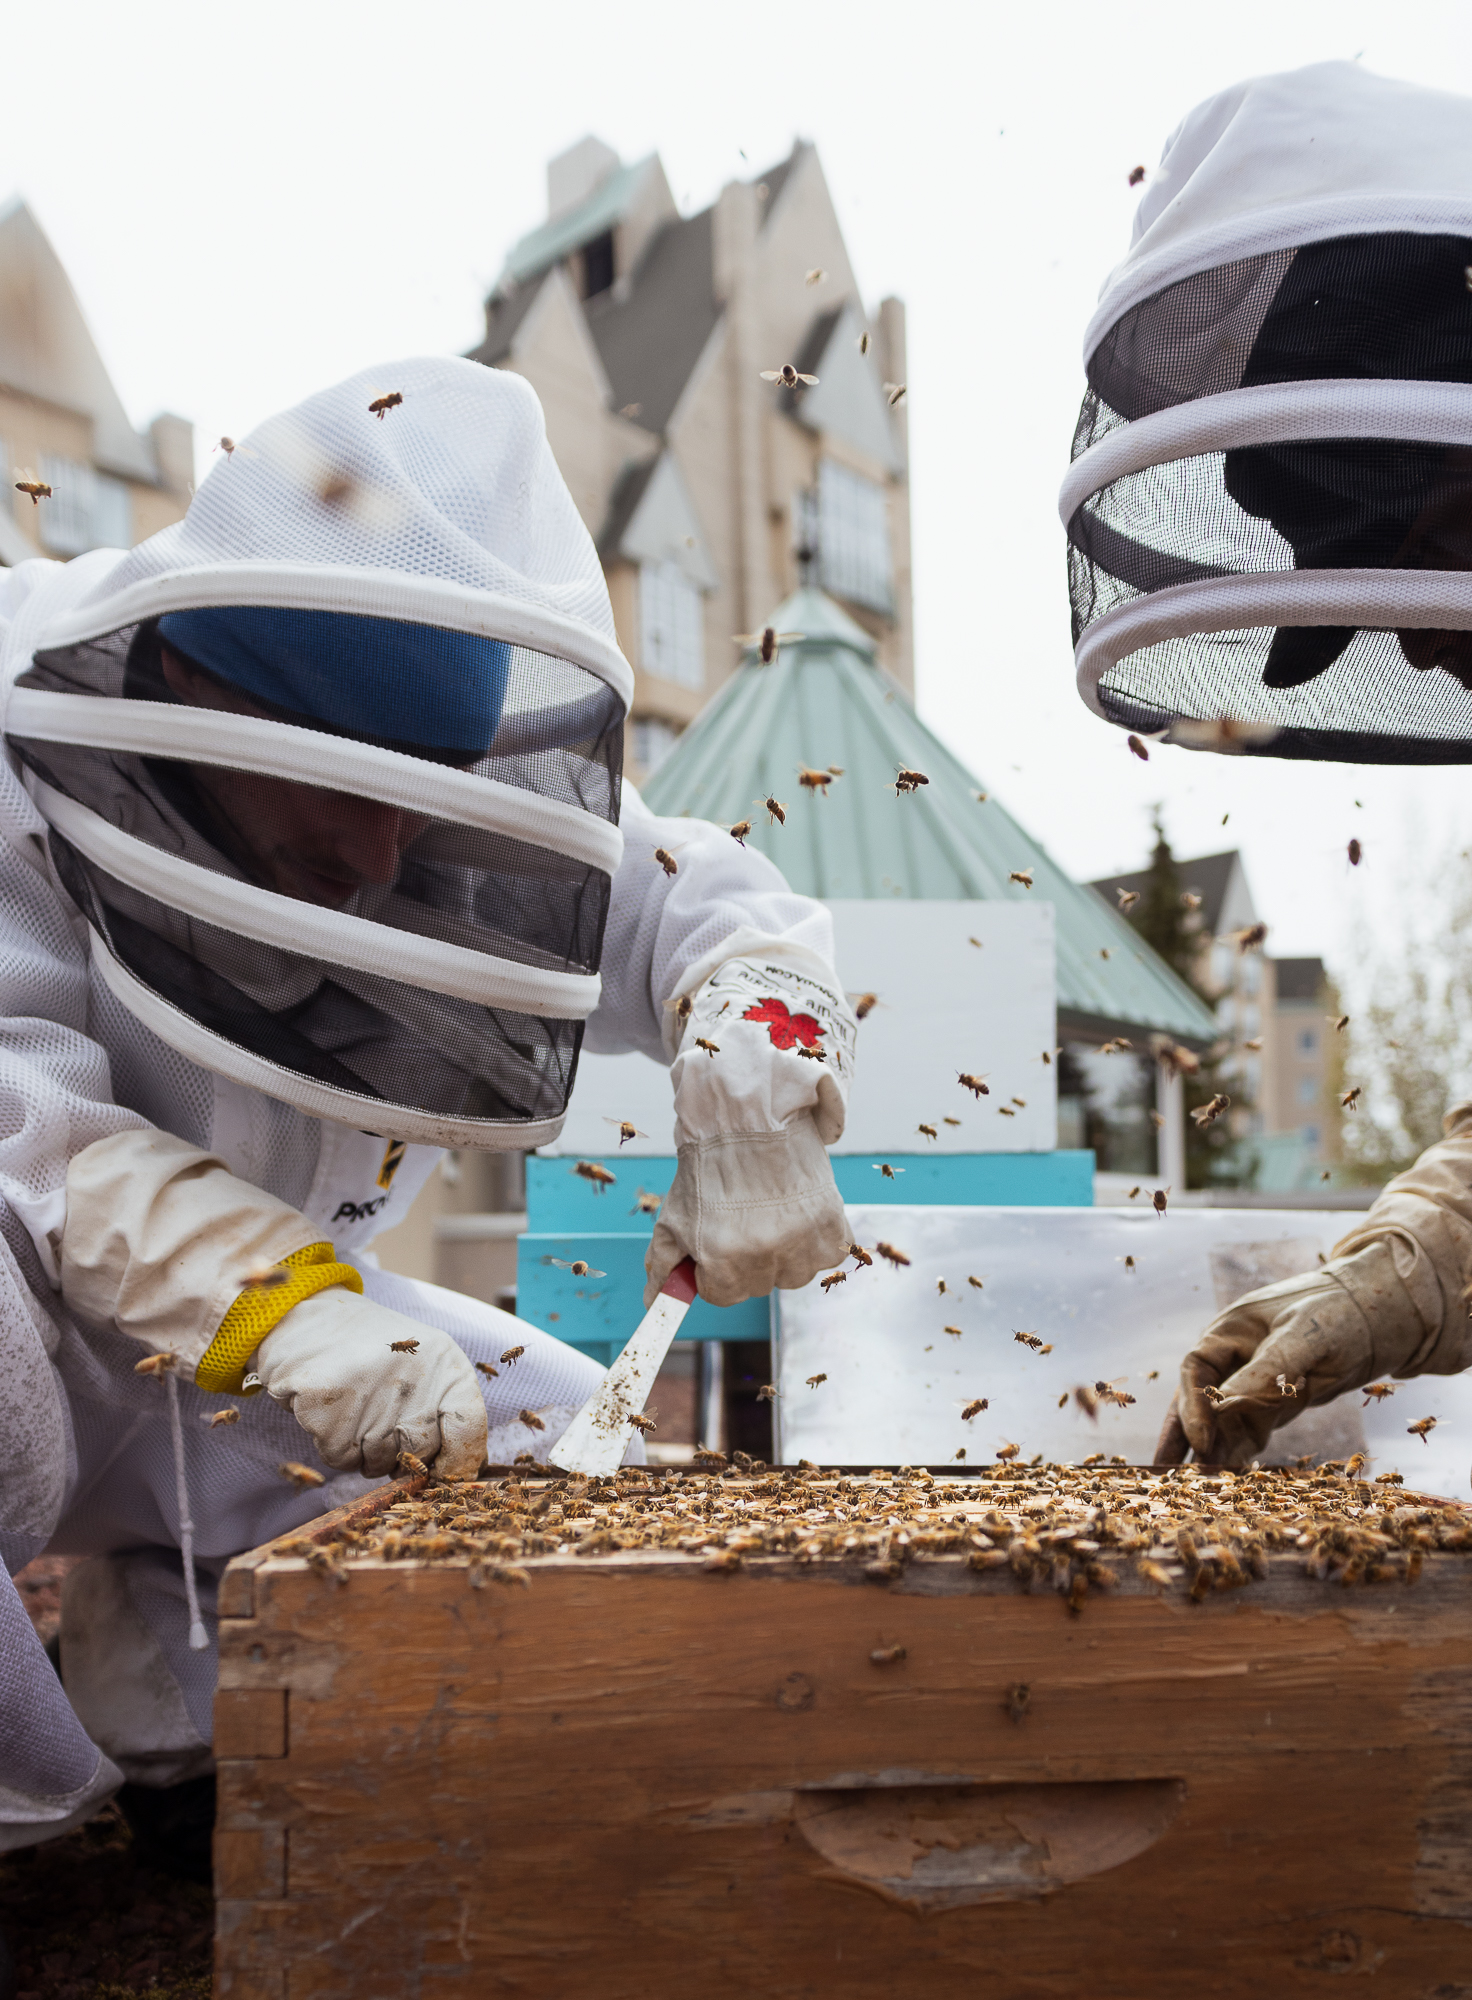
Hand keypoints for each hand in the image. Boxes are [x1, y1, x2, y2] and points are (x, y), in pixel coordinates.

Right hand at [252, 1288, 486, 1478]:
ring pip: (378, 1464)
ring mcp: (370, 1397)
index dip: (459, 1460)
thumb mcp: (425, 1362)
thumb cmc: (373, 1351)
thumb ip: (446, 1410)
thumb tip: (465, 1470)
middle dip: (402, 1455)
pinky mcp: (329, 1412)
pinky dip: (334, 1445)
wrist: (307, 1318)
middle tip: (382, 1422)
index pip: (469, 1428)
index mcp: (446, 1364)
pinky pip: (341, 1459)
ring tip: (356, 1407)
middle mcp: (414, 1380)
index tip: (443, 1469)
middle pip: (421, 1453)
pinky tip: (333, 1410)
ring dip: (365, 1451)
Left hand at [646, 947, 855, 1308]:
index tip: (722, 1242)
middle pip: (758, 1285)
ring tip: (774, 1211)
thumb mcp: (675, 1214)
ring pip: (794, 1275)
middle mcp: (762, 1255)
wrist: (752, 1115)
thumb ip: (662, 1265)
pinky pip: (824, 1258)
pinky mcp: (832, 1231)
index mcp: (720, 1256)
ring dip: (785, 1252)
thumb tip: (653, 1303)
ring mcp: (801, 1244)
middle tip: (747, 1217)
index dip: (719, 1269)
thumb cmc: (709, 1164)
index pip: (722, 1295)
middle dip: (749, 1259)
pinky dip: (815, 1239)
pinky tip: (799, 1209)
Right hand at [1173, 1242, 1401, 1464]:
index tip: (1201, 1441)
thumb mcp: (1303, 1336)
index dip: (1192, 1406)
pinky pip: (1250, 1432)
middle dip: (1182, 1436)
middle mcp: (1233, 1359)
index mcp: (1229, 1331)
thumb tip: (1224, 1404)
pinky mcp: (1274, 1405)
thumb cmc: (1338, 1312)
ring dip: (1212, 1451)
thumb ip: (1266, 1369)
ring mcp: (1254, 1383)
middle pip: (1197, 1400)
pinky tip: (1231, 1480)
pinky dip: (1240, 1454)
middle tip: (1163, 1473)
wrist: (1382, 1316)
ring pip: (1222, 1421)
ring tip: (1196, 1488)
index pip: (1197, 1370)